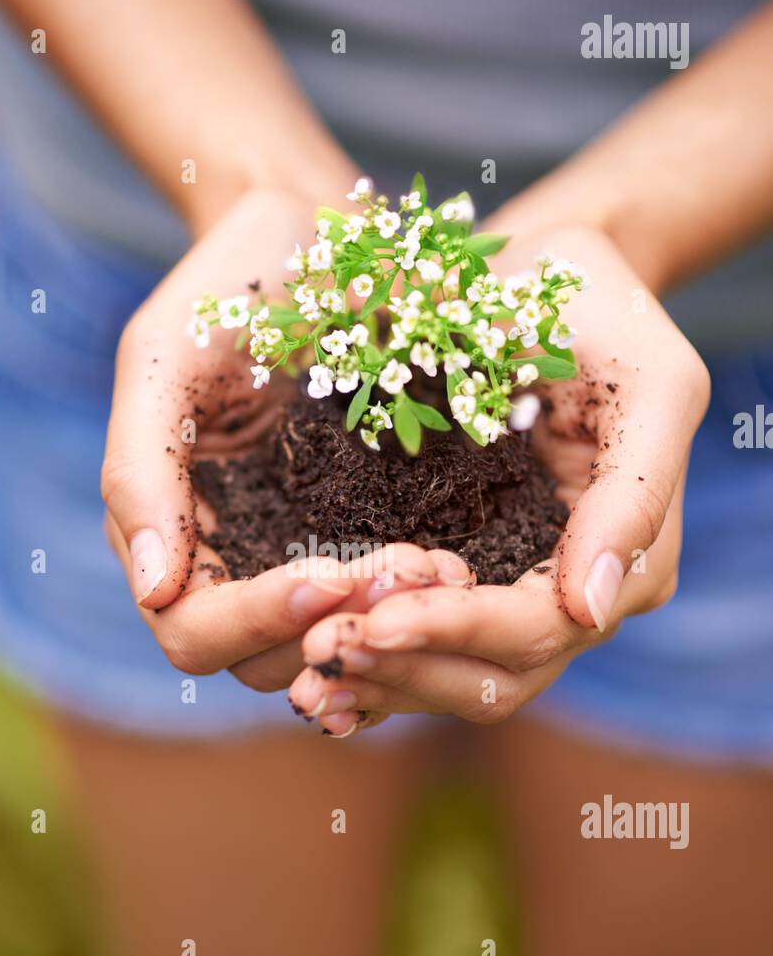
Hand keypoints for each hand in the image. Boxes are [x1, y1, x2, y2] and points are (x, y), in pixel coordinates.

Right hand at [101, 186, 464, 685]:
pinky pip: (369, 611)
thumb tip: (153, 591)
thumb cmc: (229, 287)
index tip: (333, 572)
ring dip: (379, 627)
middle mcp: (222, 561)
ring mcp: (287, 557)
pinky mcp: (348, 541)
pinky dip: (406, 607)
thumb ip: (141, 468)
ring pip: (321, 648)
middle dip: (333, 627)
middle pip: (260, 660)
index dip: (257, 620)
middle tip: (411, 573)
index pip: (191, 630)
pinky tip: (451, 566)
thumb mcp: (166, 357)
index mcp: (164, 530)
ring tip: (440, 570)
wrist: (310, 235)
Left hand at [287, 224, 710, 731]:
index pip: (543, 628)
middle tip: (322, 649)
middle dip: (410, 668)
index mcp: (634, 558)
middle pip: (497, 676)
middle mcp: (577, 594)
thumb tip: (591, 611)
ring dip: (384, 683)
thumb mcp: (648, 380)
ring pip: (457, 680)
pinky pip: (426, 653)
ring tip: (307, 675)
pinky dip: (377, 672)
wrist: (539, 273)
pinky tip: (316, 681)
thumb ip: (634, 493)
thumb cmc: (597, 307)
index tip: (376, 620)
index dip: (461, 629)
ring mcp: (522, 593)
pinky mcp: (470, 581)